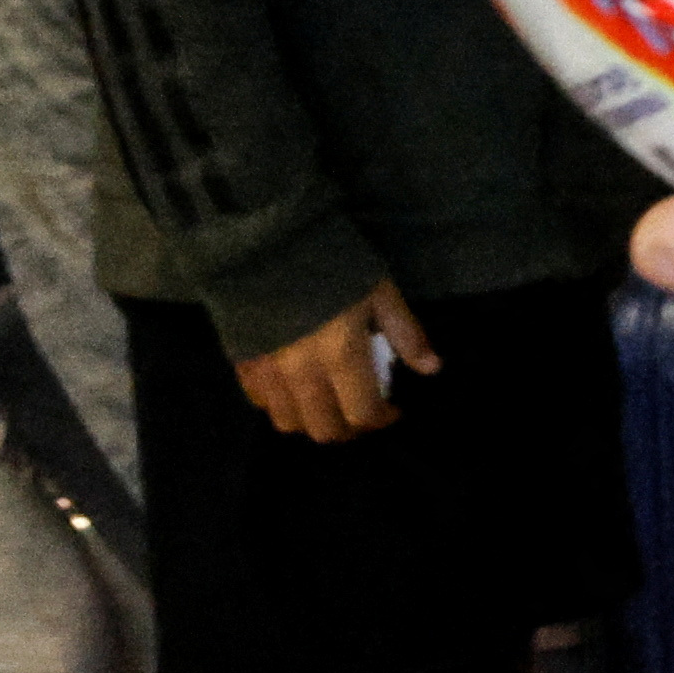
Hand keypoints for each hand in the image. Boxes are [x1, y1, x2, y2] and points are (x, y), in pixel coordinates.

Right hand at [239, 281, 431, 444]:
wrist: (268, 243)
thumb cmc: (335, 263)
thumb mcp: (381, 292)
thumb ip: (406, 334)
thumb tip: (431, 368)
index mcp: (341, 356)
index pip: (362, 412)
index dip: (382, 419)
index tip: (394, 410)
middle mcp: (302, 375)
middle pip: (324, 429)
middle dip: (350, 428)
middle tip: (364, 412)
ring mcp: (268, 373)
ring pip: (288, 423)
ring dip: (313, 422)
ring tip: (331, 404)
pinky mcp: (242, 364)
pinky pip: (260, 403)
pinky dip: (281, 405)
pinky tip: (296, 389)